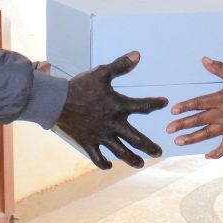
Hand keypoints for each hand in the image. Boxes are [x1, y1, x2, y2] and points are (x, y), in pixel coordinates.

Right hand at [54, 51, 167, 169]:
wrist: (58, 101)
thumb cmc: (80, 86)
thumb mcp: (102, 73)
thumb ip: (121, 65)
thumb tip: (138, 55)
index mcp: (119, 106)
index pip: (144, 106)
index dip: (156, 103)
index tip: (164, 103)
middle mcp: (113, 124)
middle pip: (137, 139)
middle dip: (149, 147)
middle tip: (159, 152)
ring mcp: (101, 135)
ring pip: (121, 152)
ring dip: (132, 159)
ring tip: (141, 164)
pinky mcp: (88, 142)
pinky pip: (98, 157)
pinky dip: (104, 163)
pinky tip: (110, 166)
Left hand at [165, 57, 222, 158]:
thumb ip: (218, 68)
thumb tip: (204, 59)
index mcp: (220, 99)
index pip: (199, 103)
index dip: (186, 106)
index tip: (173, 110)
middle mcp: (222, 114)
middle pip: (199, 120)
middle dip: (183, 125)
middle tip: (169, 129)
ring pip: (207, 134)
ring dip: (192, 138)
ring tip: (179, 141)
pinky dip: (217, 152)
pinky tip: (207, 156)